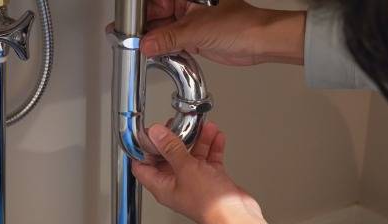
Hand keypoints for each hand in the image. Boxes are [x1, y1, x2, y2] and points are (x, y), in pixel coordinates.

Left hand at [132, 122, 267, 223]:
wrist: (237, 216)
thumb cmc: (211, 205)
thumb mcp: (186, 169)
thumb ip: (171, 149)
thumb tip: (156, 134)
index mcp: (163, 186)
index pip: (143, 167)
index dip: (142, 150)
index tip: (148, 134)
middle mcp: (177, 184)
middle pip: (168, 157)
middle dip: (173, 139)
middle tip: (177, 125)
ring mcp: (194, 181)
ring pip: (191, 155)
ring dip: (197, 140)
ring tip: (202, 126)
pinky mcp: (211, 179)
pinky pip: (208, 159)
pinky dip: (212, 147)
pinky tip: (216, 137)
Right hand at [141, 0, 305, 65]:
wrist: (260, 43)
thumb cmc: (241, 25)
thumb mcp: (197, 29)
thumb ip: (168, 37)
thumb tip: (147, 43)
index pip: (156, 2)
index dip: (140, 14)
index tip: (127, 25)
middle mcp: (188, 5)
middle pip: (157, 16)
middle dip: (143, 29)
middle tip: (129, 40)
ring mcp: (191, 22)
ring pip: (164, 30)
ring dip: (153, 41)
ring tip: (138, 48)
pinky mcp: (195, 38)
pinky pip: (173, 42)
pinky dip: (163, 50)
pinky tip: (154, 54)